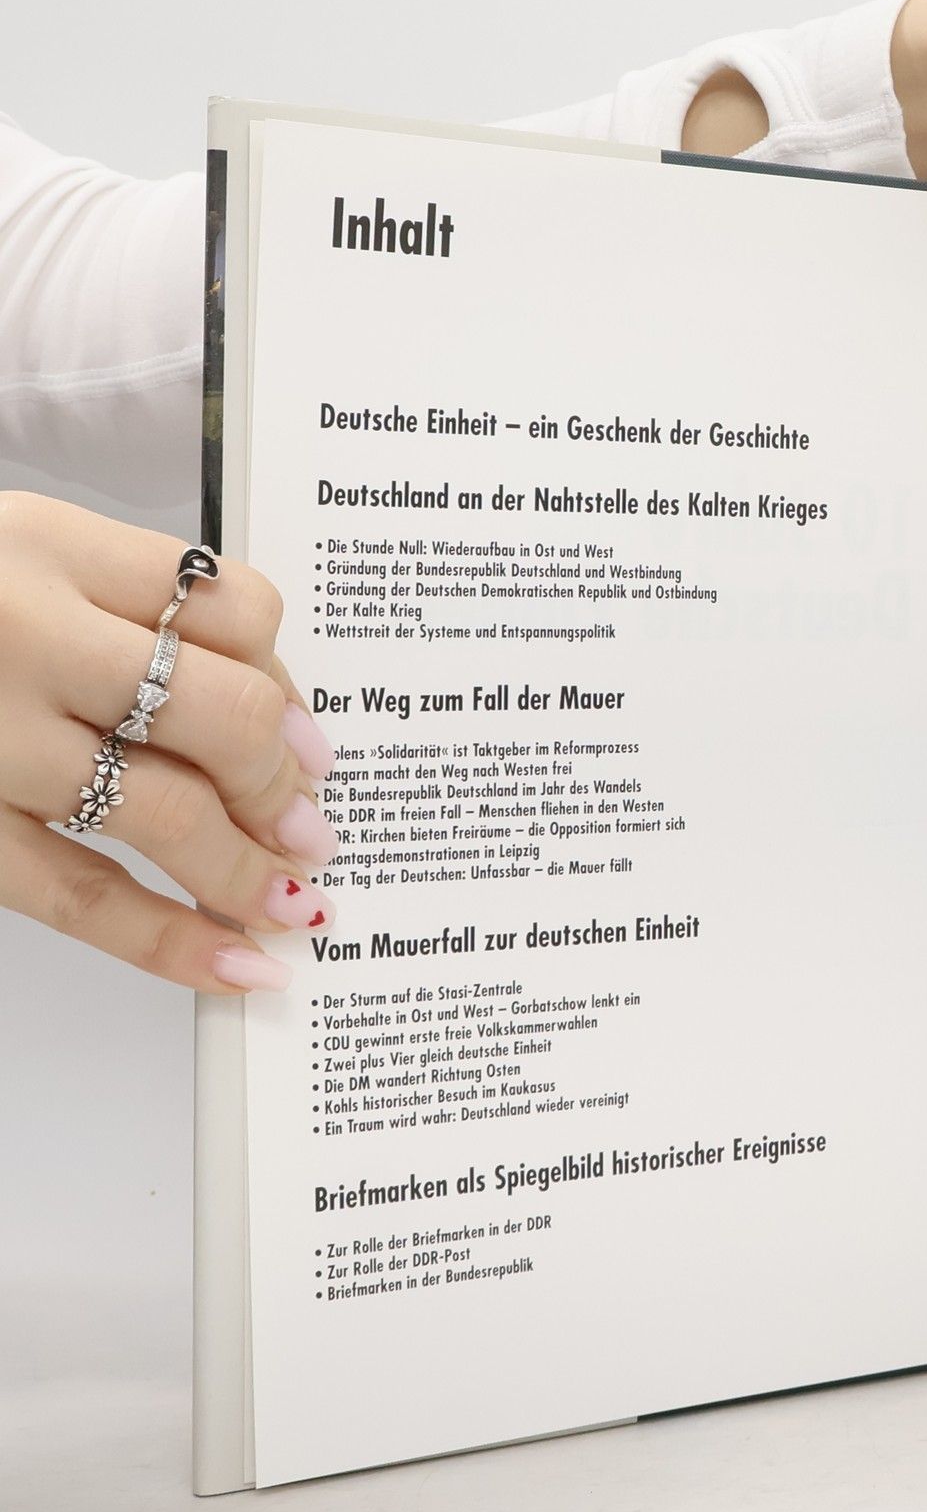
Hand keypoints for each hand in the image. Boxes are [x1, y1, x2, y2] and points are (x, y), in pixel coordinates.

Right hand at [0, 494, 334, 992]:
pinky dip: (167, 940)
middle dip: (284, 781)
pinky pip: (77, 895)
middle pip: (219, 712)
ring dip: (249, 867)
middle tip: (313, 823)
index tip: (310, 737)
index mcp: (48, 545)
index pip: (233, 607)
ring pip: (163, 812)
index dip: (290, 683)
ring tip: (294, 898)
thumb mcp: (20, 548)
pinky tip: (235, 966)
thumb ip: (132, 603)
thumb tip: (277, 711)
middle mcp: (21, 634)